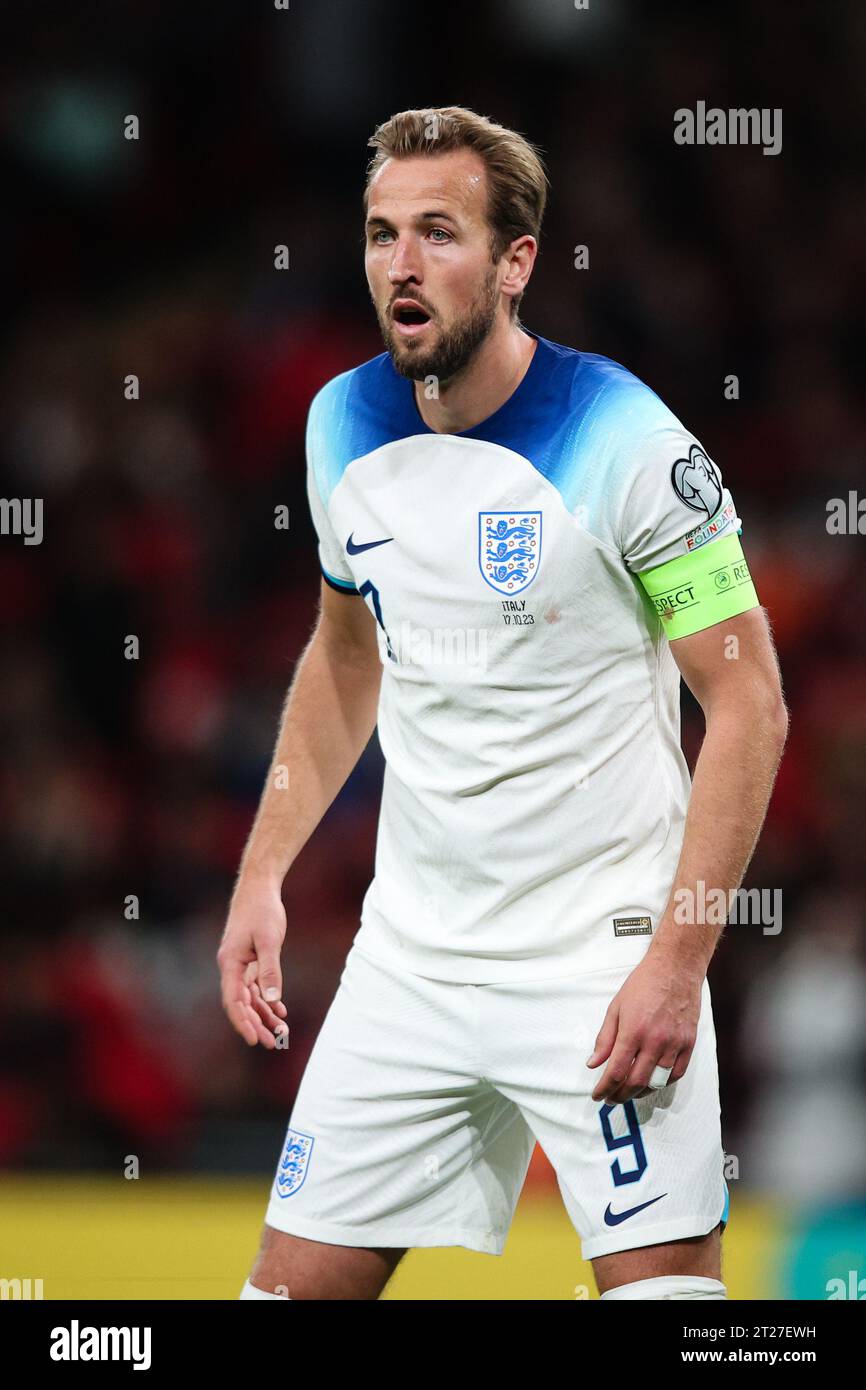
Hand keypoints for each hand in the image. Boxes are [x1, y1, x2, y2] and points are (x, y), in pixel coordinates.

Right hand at [217, 877, 287, 1047]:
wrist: (259, 887)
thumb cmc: (262, 910)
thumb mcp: (268, 940)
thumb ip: (270, 969)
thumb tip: (272, 998)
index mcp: (230, 963)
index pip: (233, 1001)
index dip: (242, 1022)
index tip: (253, 1040)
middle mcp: (232, 967)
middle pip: (242, 1003)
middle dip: (255, 1024)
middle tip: (272, 1043)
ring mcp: (240, 963)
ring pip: (250, 996)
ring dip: (263, 1014)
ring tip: (280, 1032)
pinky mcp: (250, 959)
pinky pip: (257, 985)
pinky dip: (268, 998)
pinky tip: (280, 1010)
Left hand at [585, 952, 702, 1104]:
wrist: (675, 968)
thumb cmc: (643, 984)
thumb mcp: (616, 1007)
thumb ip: (605, 1038)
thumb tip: (594, 1062)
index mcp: (633, 1031)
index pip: (616, 1071)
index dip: (605, 1087)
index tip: (598, 1094)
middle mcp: (655, 1041)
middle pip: (636, 1081)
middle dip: (620, 1095)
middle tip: (611, 1098)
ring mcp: (674, 1043)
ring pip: (657, 1082)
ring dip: (640, 1092)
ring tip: (628, 1093)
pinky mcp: (688, 1043)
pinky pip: (677, 1073)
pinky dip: (663, 1084)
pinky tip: (652, 1084)